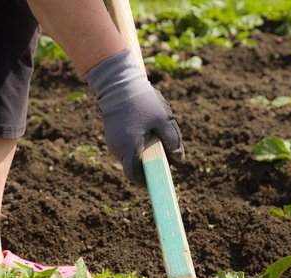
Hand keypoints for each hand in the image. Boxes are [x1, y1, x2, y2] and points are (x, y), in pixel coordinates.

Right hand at [84, 50, 184, 183]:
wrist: (118, 83)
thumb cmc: (142, 101)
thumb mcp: (163, 119)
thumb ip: (173, 140)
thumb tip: (179, 158)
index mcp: (129, 148)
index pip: (134, 177)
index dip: (146, 181)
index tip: (158, 177)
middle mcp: (117, 149)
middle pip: (132, 168)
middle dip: (148, 165)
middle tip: (163, 154)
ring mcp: (112, 142)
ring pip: (129, 157)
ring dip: (142, 153)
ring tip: (153, 136)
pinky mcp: (111, 135)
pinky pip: (125, 147)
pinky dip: (135, 145)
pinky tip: (143, 129)